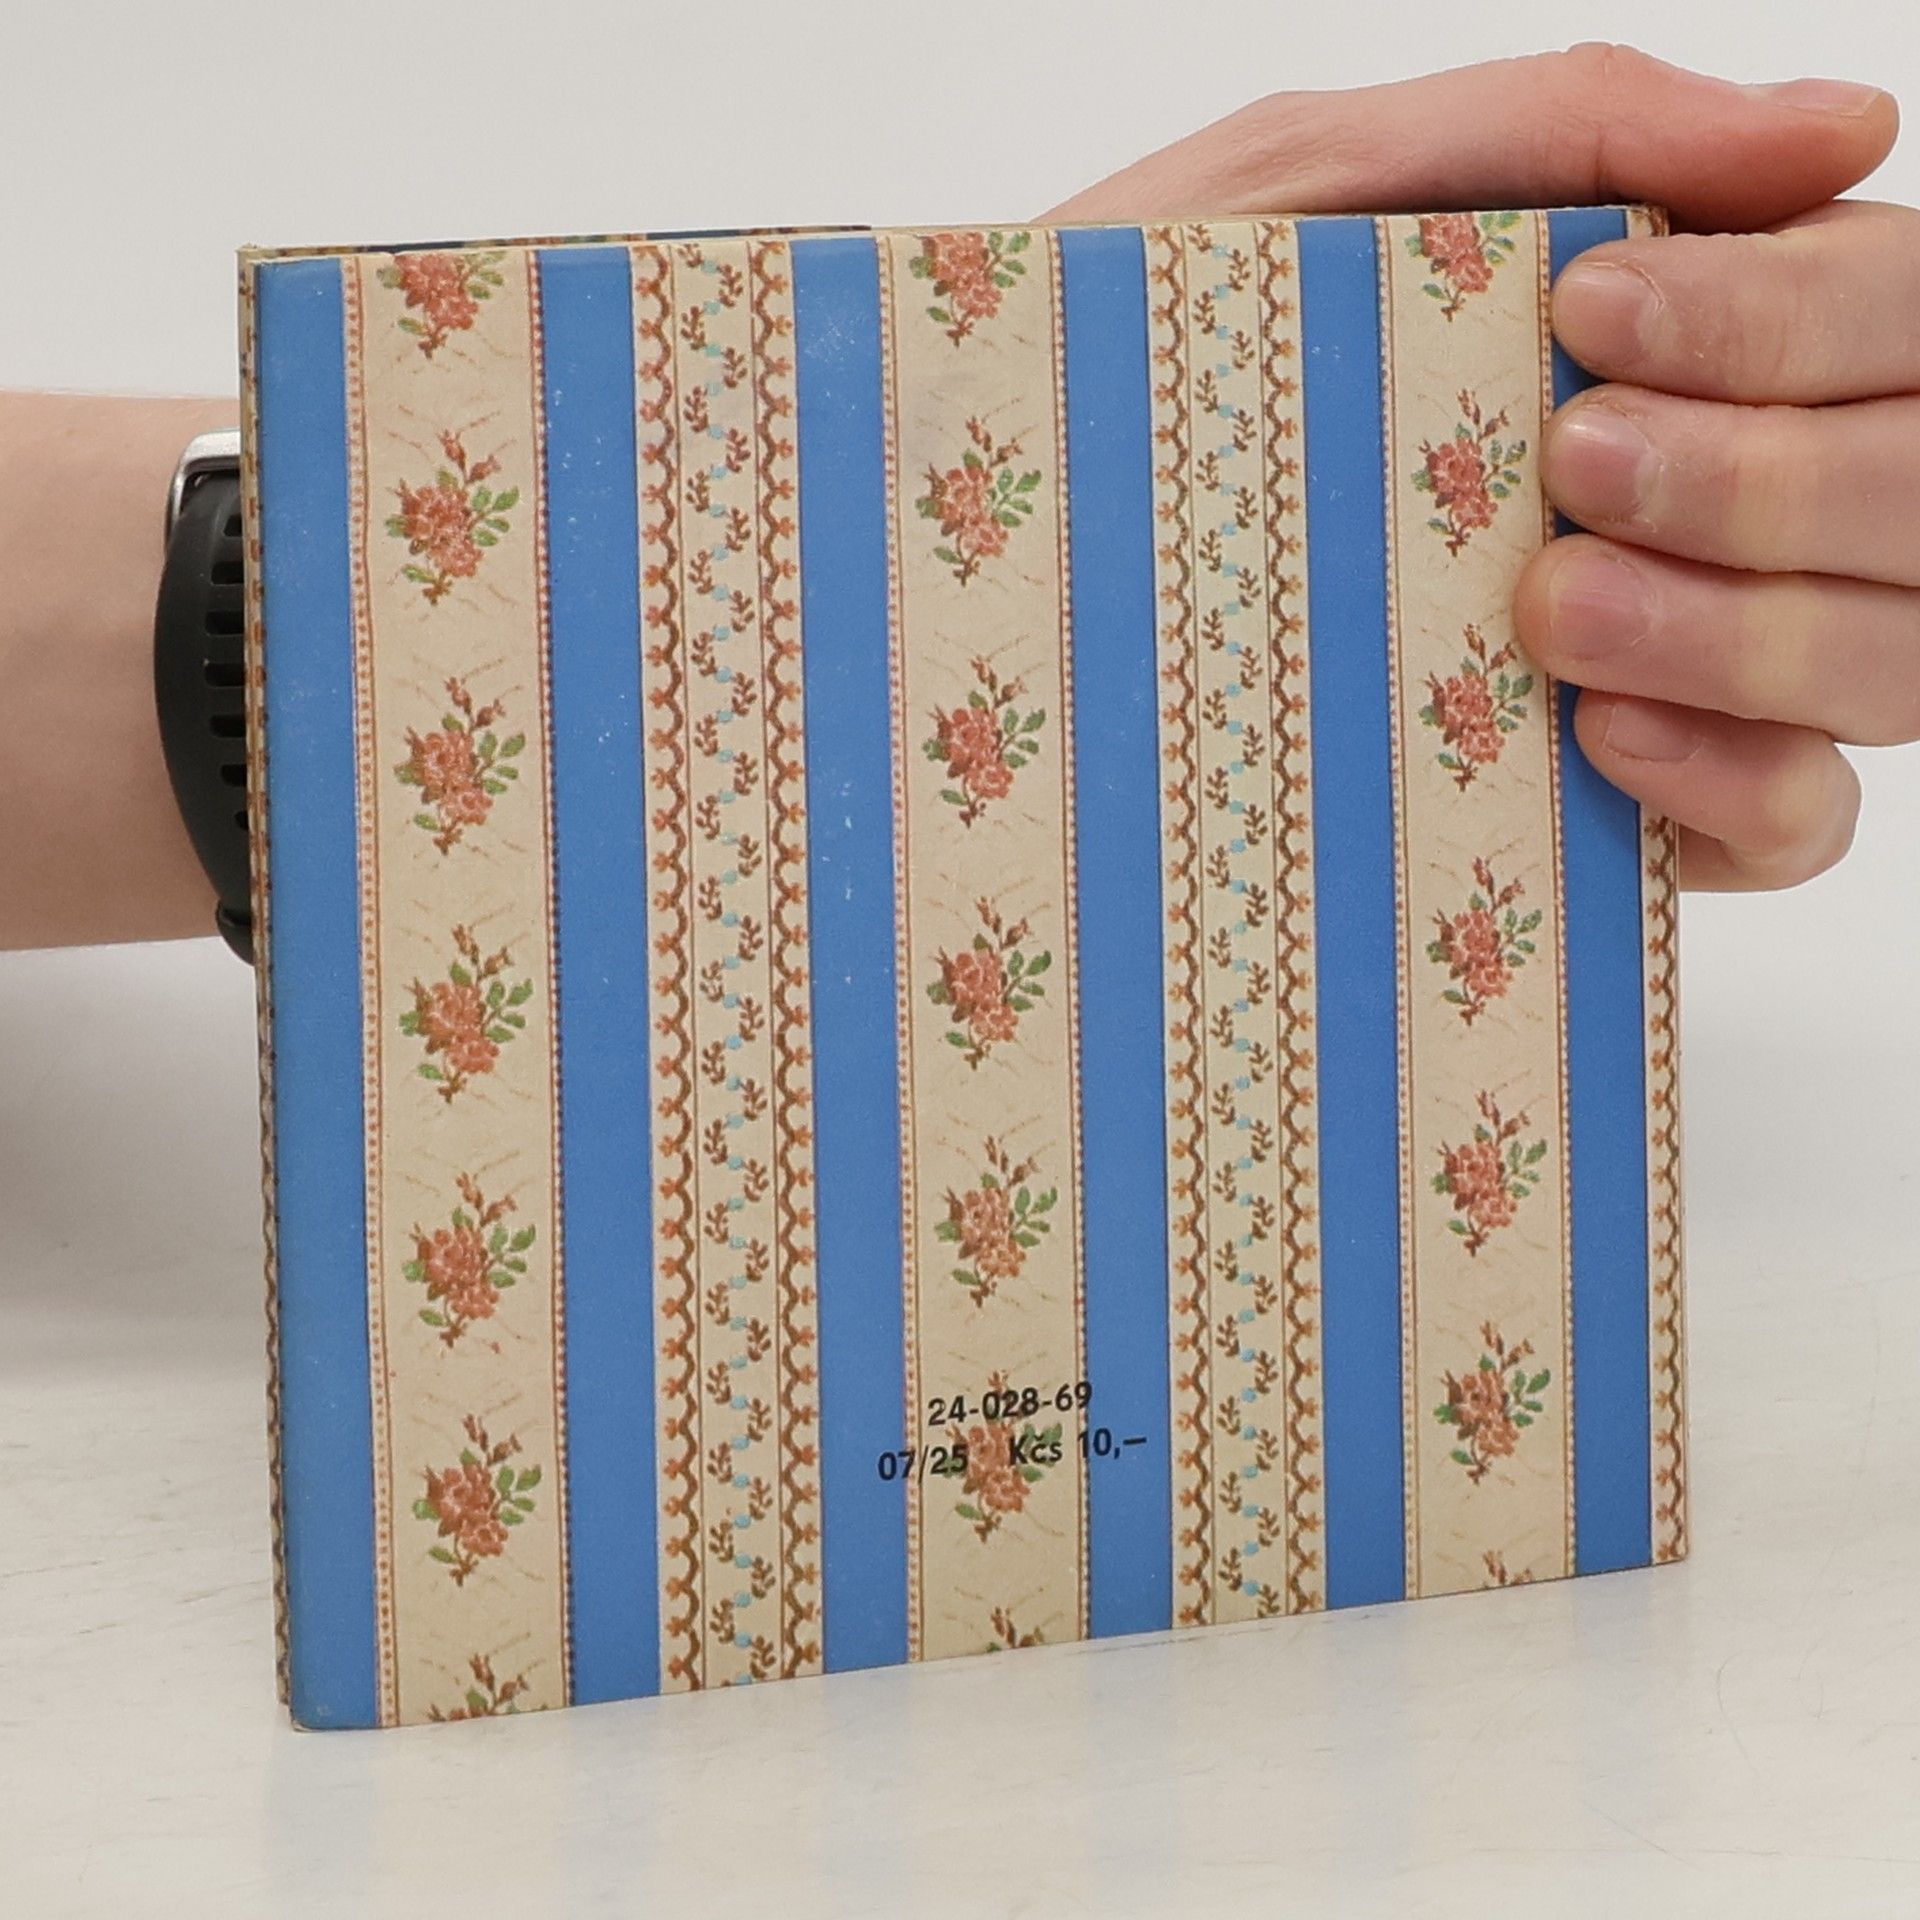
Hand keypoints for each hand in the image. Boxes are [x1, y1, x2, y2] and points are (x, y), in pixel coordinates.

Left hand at [1047, 46, 1902, 889]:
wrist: (980, 541)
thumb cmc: (1128, 354)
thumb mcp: (1307, 192)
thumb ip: (1559, 129)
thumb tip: (1845, 128)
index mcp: (1660, 341)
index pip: (1878, 314)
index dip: (1802, 317)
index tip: (1594, 324)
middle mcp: (1699, 500)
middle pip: (1911, 487)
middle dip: (1779, 477)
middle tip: (1575, 468)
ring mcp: (1673, 657)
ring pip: (1889, 655)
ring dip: (1766, 628)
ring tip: (1553, 611)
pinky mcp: (1606, 806)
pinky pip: (1795, 818)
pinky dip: (1745, 779)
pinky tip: (1599, 737)